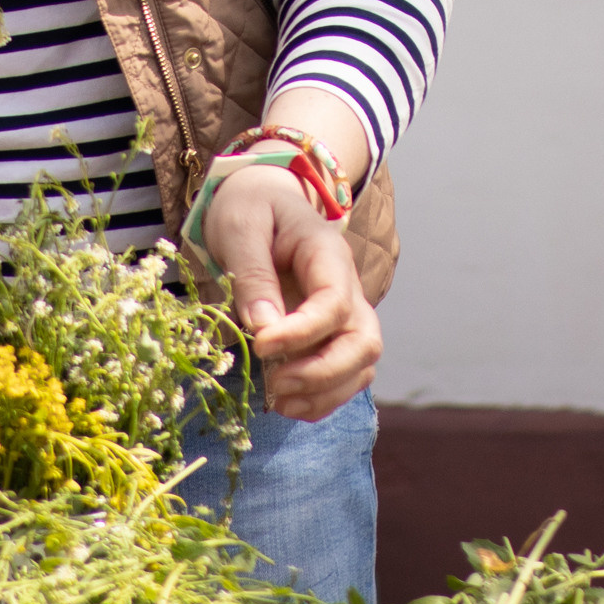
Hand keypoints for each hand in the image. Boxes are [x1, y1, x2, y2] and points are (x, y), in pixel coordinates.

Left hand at [202, 163, 381, 421]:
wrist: (260, 200)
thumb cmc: (250, 207)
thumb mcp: (240, 227)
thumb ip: (253, 275)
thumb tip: (264, 329)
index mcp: (328, 253)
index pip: (334, 303)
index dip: (302, 333)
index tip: (260, 345)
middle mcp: (347, 287)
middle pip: (363, 341)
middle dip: (323, 372)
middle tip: (274, 384)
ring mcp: (344, 313)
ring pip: (360, 365)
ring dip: (324, 392)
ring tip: (277, 401)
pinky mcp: (330, 335)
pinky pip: (344, 375)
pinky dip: (320, 398)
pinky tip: (285, 403)